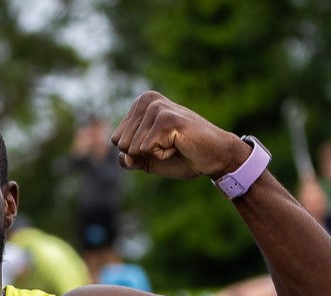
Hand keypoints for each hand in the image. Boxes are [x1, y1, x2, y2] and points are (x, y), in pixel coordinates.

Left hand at [111, 91, 249, 179]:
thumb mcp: (147, 159)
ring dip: (154, 154)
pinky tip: (178, 145)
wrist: (213, 156)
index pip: (116, 140)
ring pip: (132, 148)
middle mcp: (147, 100)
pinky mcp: (166, 119)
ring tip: (174, 143)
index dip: (136, 152)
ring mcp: (157, 108)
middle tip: (167, 145)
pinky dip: (162, 155)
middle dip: (143, 154)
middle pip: (121, 143)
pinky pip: (146, 150)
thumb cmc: (182, 155)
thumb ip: (129, 158)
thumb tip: (123, 157)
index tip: (159, 144)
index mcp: (140, 104)